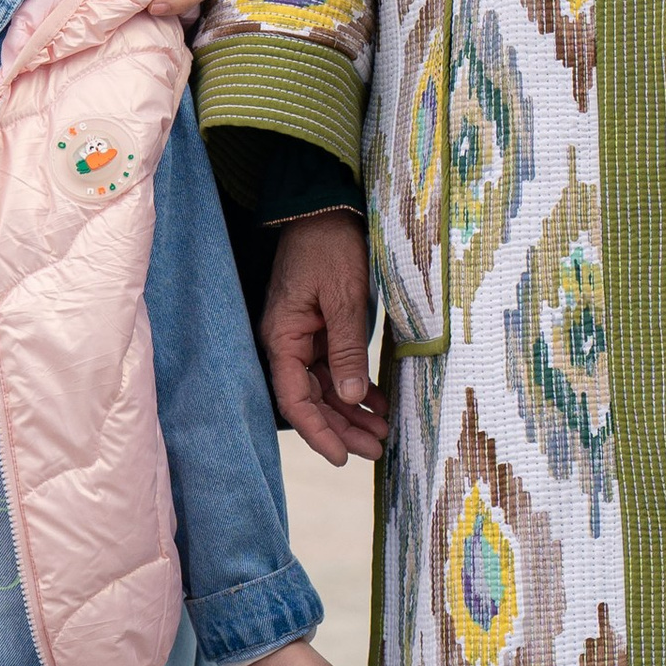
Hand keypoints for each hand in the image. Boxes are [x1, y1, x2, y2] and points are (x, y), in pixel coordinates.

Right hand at [261, 208, 387, 464]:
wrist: (327, 208)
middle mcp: (287, 343)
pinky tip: (379, 404)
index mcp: (282, 337)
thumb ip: (346, 350)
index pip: (295, 399)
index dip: (318, 432)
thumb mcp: (343, 298)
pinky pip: (335, 368)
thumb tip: (348, 399)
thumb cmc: (330, 246)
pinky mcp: (320, 329)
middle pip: (312, 400)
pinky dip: (356, 387)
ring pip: (326, 388)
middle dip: (342, 428)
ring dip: (352, 412)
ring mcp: (303, 337)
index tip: (343, 457)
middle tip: (377, 451)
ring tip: (383, 434)